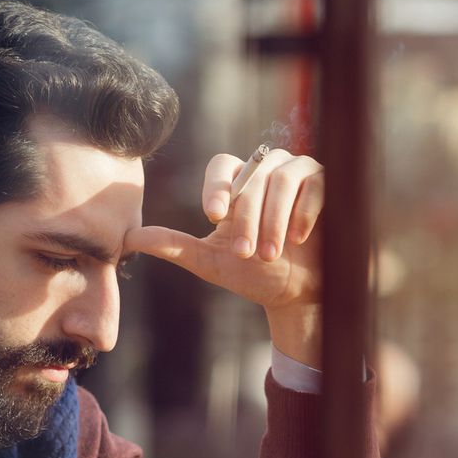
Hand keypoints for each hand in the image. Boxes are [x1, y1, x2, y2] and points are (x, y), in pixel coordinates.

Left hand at [124, 149, 324, 311]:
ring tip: (271, 254)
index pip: (222, 163)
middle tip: (246, 253)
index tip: (213, 216)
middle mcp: (267, 170)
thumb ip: (174, 245)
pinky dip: (304, 211)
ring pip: (283, 178)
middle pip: (253, 176)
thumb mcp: (210, 262)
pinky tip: (298, 239)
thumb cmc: (255, 275)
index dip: (216, 184)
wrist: (298, 294)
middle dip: (248, 218)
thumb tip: (130, 238)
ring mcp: (299, 173)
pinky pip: (315, 183)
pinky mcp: (327, 183)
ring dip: (274, 218)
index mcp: (238, 183)